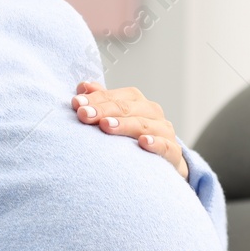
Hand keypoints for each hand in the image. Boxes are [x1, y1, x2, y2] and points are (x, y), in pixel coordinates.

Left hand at [72, 80, 188, 178]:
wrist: (162, 164)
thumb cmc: (132, 138)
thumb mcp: (117, 119)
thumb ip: (101, 102)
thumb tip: (83, 86)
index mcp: (137, 102)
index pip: (116, 96)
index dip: (96, 98)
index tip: (76, 104)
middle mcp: (152, 113)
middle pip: (128, 107)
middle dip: (104, 110)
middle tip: (84, 115)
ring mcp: (164, 132)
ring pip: (144, 124)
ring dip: (124, 124)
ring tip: (105, 126)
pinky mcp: (173, 153)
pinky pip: (166, 146)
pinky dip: (156, 143)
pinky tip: (143, 143)